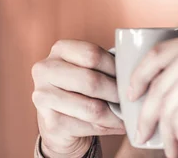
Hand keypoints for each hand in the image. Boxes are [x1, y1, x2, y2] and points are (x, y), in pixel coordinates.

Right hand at [31, 40, 125, 157]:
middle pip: (91, 81)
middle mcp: (45, 70)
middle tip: (131, 98)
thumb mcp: (91, 68)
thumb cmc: (83, 86)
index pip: (92, 54)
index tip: (129, 76)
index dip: (115, 67)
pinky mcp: (50, 123)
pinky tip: (119, 124)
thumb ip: (107, 64)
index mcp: (60, 49)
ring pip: (92, 107)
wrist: (60, 119)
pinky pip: (89, 126)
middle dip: (116, 92)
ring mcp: (43, 97)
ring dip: (116, 113)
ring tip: (129, 113)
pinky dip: (109, 127)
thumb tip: (135, 72)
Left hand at [129, 30, 177, 157]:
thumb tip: (163, 90)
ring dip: (165, 133)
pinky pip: (174, 124)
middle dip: (146, 113)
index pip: (157, 54)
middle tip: (142, 132)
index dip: (140, 75)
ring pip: (163, 108)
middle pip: (156, 85)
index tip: (133, 93)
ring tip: (174, 148)